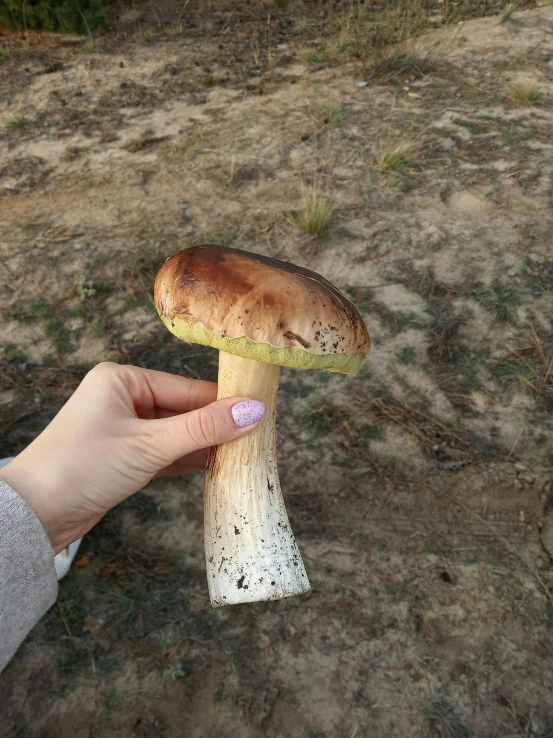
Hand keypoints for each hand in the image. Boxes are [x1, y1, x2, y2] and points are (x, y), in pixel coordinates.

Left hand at [0, 362, 264, 553]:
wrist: (33, 516)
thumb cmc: (83, 466)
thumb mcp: (148, 445)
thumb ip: (203, 429)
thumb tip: (254, 411)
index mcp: (123, 380)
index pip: (188, 389)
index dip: (226, 403)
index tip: (265, 413)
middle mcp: (124, 398)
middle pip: (186, 411)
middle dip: (221, 428)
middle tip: (265, 439)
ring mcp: (125, 429)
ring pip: (178, 434)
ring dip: (209, 446)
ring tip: (250, 455)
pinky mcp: (125, 457)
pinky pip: (167, 453)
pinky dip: (190, 461)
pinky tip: (220, 467)